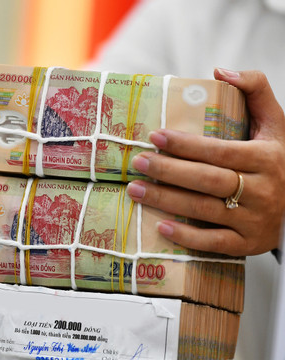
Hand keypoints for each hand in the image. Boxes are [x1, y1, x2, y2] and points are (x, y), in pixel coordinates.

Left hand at [126, 68, 284, 256]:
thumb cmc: (278, 161)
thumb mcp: (275, 125)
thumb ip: (256, 90)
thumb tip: (220, 70)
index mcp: (266, 158)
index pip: (219, 151)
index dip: (185, 145)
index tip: (155, 136)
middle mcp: (262, 190)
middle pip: (206, 180)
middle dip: (167, 171)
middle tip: (136, 162)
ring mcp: (254, 220)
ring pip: (204, 210)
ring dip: (166, 200)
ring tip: (135, 189)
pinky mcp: (247, 244)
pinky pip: (213, 243)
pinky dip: (186, 236)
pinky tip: (160, 226)